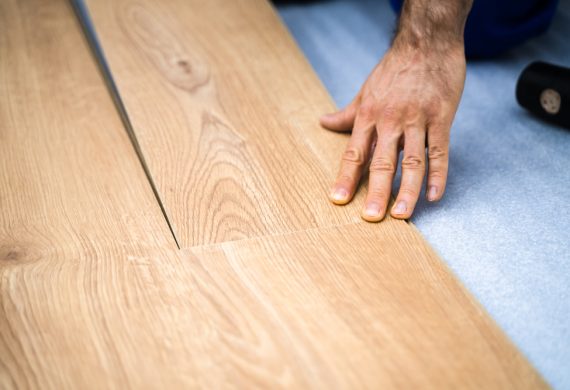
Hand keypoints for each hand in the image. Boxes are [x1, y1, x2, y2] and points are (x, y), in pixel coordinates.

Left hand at [320, 43, 465, 220]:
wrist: (426, 42)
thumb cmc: (394, 69)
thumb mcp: (365, 91)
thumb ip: (347, 113)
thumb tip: (323, 122)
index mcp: (369, 116)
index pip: (354, 153)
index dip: (345, 177)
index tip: (338, 199)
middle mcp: (390, 121)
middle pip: (381, 162)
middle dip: (375, 192)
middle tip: (371, 217)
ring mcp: (417, 120)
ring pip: (412, 161)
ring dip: (407, 190)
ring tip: (402, 215)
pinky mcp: (441, 117)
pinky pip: (440, 151)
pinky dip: (438, 174)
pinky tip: (434, 195)